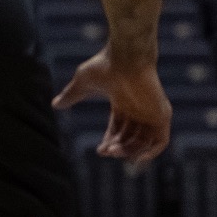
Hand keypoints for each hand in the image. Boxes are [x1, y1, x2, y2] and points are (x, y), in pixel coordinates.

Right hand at [54, 48, 171, 163]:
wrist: (126, 57)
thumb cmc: (104, 66)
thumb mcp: (82, 83)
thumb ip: (71, 95)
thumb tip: (55, 104)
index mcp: (123, 102)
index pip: (119, 128)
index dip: (110, 141)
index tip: (100, 151)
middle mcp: (138, 109)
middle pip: (130, 137)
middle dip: (117, 148)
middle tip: (105, 152)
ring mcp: (151, 112)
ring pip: (144, 142)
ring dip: (128, 151)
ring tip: (113, 152)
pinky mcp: (161, 114)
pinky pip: (161, 141)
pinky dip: (151, 153)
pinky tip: (136, 158)